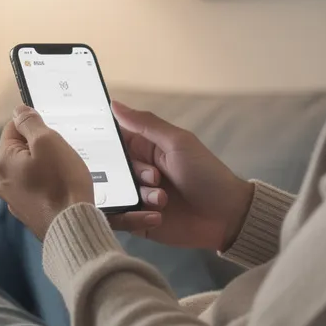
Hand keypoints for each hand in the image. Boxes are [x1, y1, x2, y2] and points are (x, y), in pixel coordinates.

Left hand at [0, 106, 95, 240]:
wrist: (73, 227)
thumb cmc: (62, 183)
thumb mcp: (48, 142)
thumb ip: (31, 123)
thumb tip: (19, 110)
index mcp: (2, 160)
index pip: (13, 127)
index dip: (35, 125)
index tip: (53, 131)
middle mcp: (2, 181)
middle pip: (21, 150)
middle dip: (41, 148)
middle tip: (62, 154)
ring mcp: (14, 199)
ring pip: (30, 170)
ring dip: (46, 167)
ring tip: (65, 173)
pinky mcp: (28, 212)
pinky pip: (37, 189)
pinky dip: (48, 185)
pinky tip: (63, 189)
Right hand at [107, 101, 253, 250]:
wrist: (225, 216)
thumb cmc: (206, 174)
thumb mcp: (177, 142)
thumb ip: (145, 123)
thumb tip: (114, 104)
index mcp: (146, 149)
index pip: (114, 141)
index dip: (106, 143)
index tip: (100, 146)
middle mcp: (137, 172)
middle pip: (110, 169)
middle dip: (131, 173)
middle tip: (155, 178)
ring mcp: (137, 197)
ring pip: (114, 195)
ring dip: (138, 196)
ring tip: (162, 201)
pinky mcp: (138, 222)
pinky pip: (120, 220)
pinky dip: (134, 218)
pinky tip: (157, 218)